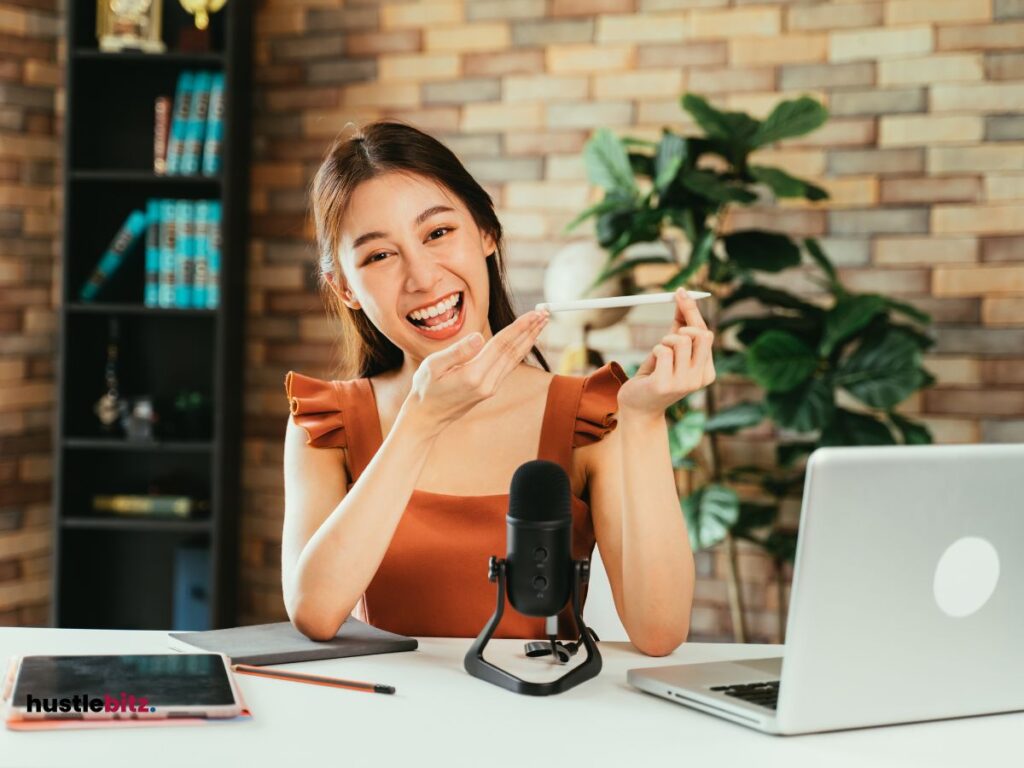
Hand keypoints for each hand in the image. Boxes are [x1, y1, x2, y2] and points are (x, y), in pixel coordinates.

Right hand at [401, 309, 549, 431]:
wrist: (426, 418)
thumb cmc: (425, 389)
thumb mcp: (433, 367)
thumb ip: (457, 352)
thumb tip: (479, 337)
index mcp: (473, 375)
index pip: (502, 345)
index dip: (519, 327)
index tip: (534, 313)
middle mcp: (487, 383)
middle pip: (513, 351)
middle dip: (530, 330)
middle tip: (546, 312)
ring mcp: (491, 388)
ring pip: (514, 359)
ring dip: (529, 339)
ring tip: (541, 323)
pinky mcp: (490, 389)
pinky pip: (509, 366)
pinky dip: (519, 350)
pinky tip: (525, 341)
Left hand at [617, 288, 715, 416]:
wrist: (638, 407)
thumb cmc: (655, 376)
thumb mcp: (671, 350)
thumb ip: (679, 326)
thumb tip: (683, 296)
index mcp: (707, 372)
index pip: (706, 333)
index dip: (692, 311)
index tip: (680, 292)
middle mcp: (700, 379)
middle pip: (701, 334)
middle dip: (682, 326)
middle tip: (667, 333)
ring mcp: (684, 383)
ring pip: (680, 340)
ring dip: (664, 341)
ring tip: (658, 356)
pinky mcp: (665, 384)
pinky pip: (663, 350)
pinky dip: (655, 351)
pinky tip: (652, 366)